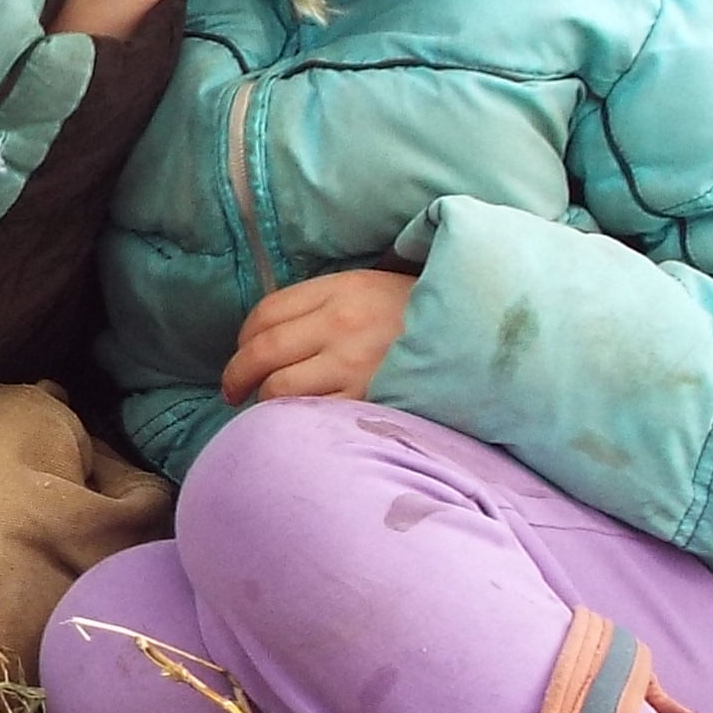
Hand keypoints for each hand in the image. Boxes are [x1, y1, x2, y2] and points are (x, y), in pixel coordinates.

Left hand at [220, 266, 415, 406]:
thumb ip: (323, 304)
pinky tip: (296, 424)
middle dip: (236, 376)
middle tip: (232, 392)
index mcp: (341, 290)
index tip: (242, 355)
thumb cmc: (421, 316)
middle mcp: (341, 325)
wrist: (480, 334)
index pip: (266, 313)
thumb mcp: (371, 288)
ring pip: (279, 389)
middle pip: (262, 352)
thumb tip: (270, 333)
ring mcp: (354, 366)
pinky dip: (294, 421)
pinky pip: (311, 416)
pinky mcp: (368, 401)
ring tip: (266, 409)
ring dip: (263, 402)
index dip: (243, 339)